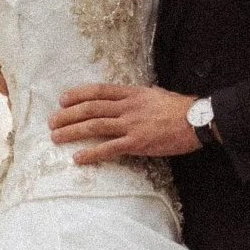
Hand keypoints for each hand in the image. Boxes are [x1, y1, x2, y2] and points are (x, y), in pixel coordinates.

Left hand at [50, 83, 201, 163]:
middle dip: (68, 115)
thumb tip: (129, 97)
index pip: (99, 91)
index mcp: (132, 93)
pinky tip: (78, 158)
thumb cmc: (179, 108)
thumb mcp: (155, 94)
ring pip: (94, 126)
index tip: (63, 99)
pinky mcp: (137, 143)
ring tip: (56, 137)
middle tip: (52, 122)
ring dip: (72, 132)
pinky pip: (109, 148)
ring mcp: (131, 125)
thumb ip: (138, 96)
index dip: (78, 94)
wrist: (197, 120)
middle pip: (90, 108)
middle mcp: (128, 107)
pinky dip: (91, 153)